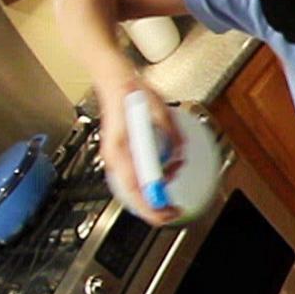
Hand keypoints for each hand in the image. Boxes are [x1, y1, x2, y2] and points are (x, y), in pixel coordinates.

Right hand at [94, 77, 181, 225]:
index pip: (136, 188)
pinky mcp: (120, 154)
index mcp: (121, 149)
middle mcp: (115, 157)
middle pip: (133, 194)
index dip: (152, 205)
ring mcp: (115, 157)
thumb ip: (172, 135)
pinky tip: (163, 173)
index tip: (168, 212)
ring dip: (155, 190)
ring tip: (173, 178)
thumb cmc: (133, 93)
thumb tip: (180, 153)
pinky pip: (134, 177)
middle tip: (174, 209)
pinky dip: (150, 181)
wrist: (115, 81)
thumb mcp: (161, 111)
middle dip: (155, 205)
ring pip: (134, 188)